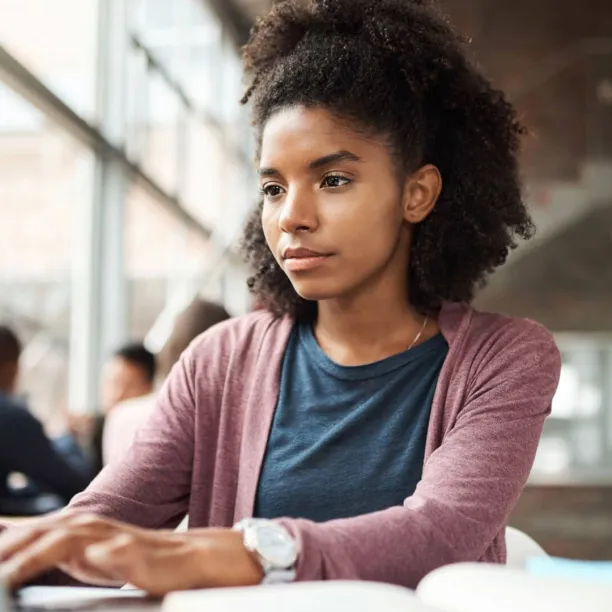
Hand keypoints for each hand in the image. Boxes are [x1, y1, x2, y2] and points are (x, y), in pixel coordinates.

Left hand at [0, 513, 262, 594]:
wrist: (187, 556)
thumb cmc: (134, 558)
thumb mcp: (84, 555)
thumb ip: (48, 550)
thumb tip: (13, 556)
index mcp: (74, 528)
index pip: (26, 531)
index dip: (4, 535)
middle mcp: (90, 527)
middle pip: (40, 533)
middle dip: (11, 547)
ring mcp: (113, 538)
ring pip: (70, 539)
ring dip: (36, 552)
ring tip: (10, 571)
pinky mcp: (137, 553)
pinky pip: (115, 554)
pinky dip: (98, 557)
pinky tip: (90, 559)